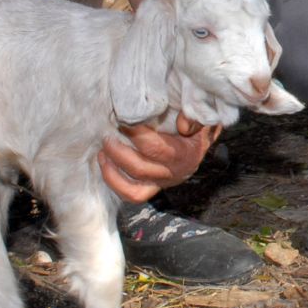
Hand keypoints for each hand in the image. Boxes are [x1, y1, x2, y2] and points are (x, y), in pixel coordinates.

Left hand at [98, 115, 219, 202]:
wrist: (204, 135)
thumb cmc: (200, 121)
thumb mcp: (204, 113)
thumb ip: (196, 115)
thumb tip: (183, 125)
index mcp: (186, 154)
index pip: (156, 148)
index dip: (135, 134)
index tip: (122, 117)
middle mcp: (175, 173)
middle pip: (140, 168)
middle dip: (117, 152)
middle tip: (106, 133)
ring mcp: (164, 182)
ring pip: (133, 188)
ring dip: (112, 171)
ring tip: (103, 150)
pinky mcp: (154, 186)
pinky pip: (133, 194)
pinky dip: (116, 183)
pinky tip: (106, 164)